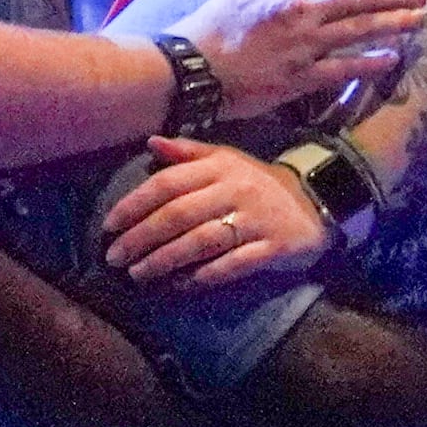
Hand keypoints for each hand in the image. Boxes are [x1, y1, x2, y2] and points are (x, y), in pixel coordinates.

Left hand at [104, 137, 334, 288]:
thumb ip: (188, 153)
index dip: (134, 205)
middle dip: (141, 238)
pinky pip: (233, 264)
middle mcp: (236, 190)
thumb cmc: (257, 182)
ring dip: (165, 260)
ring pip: (201, 242)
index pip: (168, 184)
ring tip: (138, 274)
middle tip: (115, 257)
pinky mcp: (274, 247)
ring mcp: (256, 220)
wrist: (317, 199)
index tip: (109, 226)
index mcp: (220, 167)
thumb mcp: (226, 160)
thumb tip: (150, 142)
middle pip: (179, 215)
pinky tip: (179, 284)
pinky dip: (204, 276)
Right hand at [182, 0, 426, 119]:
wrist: (190, 68)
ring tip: (417, 22)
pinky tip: (390, 60)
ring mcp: (304, 45)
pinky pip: (346, 69)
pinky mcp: (301, 78)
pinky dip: (372, 63)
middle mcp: (301, 11)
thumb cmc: (208, 29)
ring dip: (395, 24)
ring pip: (362, 29)